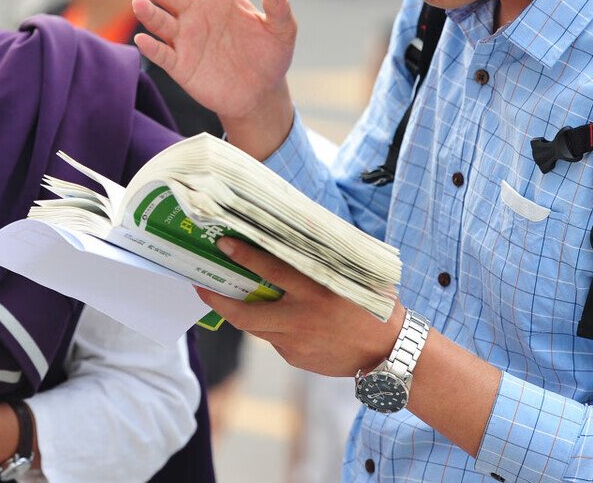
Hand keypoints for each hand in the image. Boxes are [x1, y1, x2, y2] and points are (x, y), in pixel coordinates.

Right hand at [114, 0, 297, 132]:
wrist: (259, 93)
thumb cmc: (270, 55)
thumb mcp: (282, 31)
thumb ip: (279, 9)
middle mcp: (194, 13)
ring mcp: (185, 39)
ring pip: (159, 20)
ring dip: (148, 12)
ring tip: (138, 3)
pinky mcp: (180, 66)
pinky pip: (162, 54)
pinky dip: (152, 47)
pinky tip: (142, 39)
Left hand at [196, 237, 403, 376]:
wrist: (391, 353)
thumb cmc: (374, 305)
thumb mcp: (355, 275)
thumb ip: (326, 259)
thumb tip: (298, 232)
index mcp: (316, 291)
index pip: (271, 270)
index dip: (243, 256)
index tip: (223, 244)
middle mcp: (301, 319)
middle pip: (246, 314)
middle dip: (218, 300)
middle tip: (200, 286)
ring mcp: (297, 343)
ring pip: (256, 328)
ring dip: (241, 312)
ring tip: (227, 296)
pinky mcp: (297, 359)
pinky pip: (275, 339)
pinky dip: (272, 326)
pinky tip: (278, 317)